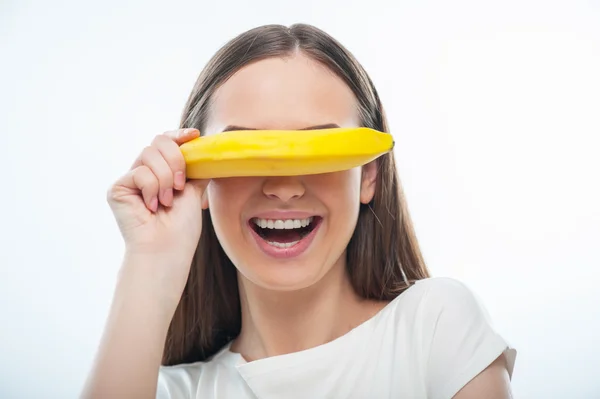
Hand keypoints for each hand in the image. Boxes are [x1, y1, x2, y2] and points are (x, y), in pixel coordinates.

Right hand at [106, 128, 207, 299]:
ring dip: (166, 178)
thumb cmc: (182, 227)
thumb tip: (207, 149)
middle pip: (158, 142)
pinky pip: (140, 172)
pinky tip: (152, 207)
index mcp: (163, 171)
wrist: (168, 249)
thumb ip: (197, 168)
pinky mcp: (118, 188)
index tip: (194, 135)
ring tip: (167, 201)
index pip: (166, 142)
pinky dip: (152, 188)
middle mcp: (145, 172)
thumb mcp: (195, 190)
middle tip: (182, 185)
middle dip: (176, 160)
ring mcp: (130, 180)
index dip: (179, 135)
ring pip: (149, 154)